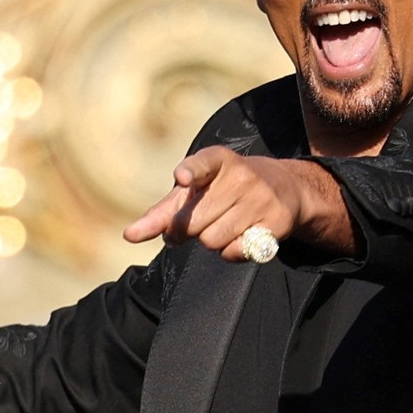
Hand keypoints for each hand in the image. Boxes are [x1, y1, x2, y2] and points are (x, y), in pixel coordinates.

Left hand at [123, 146, 353, 258]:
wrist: (282, 187)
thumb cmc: (224, 190)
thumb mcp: (193, 192)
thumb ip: (161, 213)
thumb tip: (129, 236)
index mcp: (217, 160)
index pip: (202, 164)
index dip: (191, 171)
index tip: (181, 177)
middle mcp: (241, 176)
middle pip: (194, 223)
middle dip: (191, 229)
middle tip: (205, 218)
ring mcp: (261, 199)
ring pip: (213, 241)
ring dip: (212, 241)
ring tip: (226, 224)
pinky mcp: (276, 223)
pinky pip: (235, 252)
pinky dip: (231, 252)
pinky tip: (242, 235)